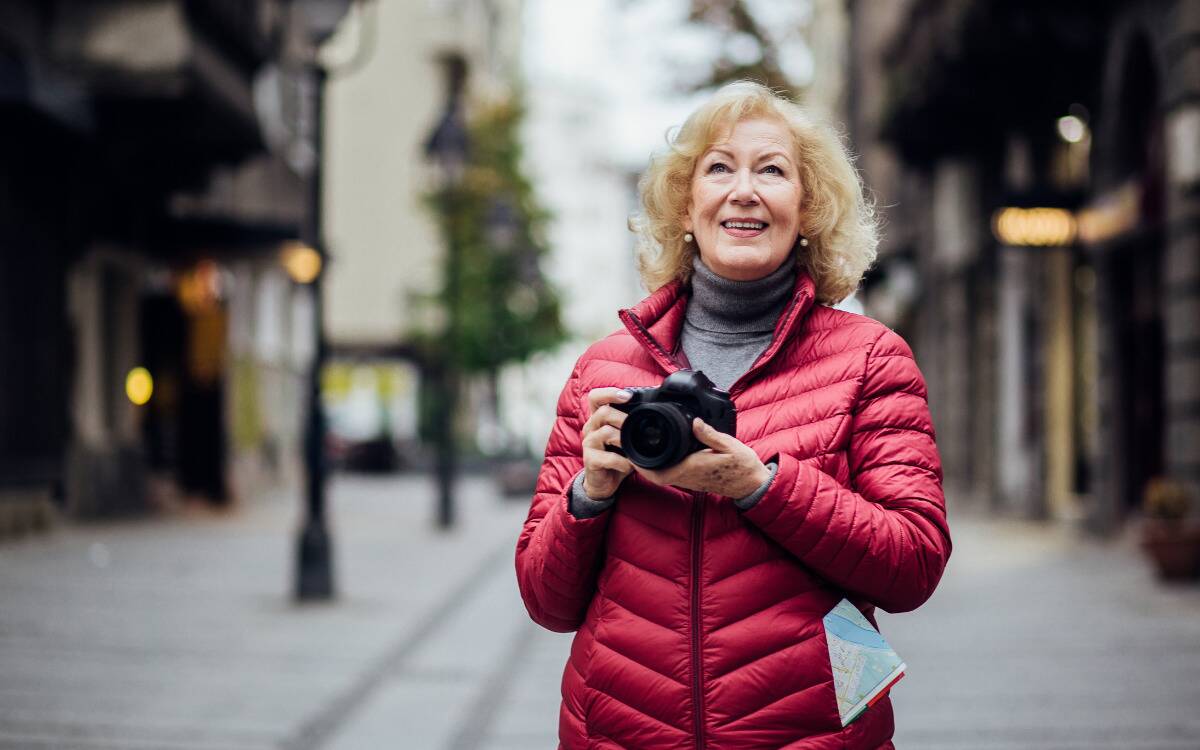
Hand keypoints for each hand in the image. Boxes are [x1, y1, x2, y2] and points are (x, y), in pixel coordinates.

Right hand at [580, 387, 634, 498]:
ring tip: (633, 448)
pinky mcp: (590, 460)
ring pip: (605, 432)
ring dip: (624, 440)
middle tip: (635, 427)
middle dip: (623, 418)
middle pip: (603, 412)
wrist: (603, 481)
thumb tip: (658, 409)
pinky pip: (607, 457)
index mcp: (598, 418)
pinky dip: (622, 462)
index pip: (596, 397)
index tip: (628, 396)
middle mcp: (591, 428)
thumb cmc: (616, 455)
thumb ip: (633, 423)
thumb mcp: (625, 436)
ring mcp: (589, 444)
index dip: (610, 393)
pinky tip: (629, 465)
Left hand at [634, 418, 769, 498]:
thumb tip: (695, 421)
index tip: (630, 454)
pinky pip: (671, 475)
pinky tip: (660, 454)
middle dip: (639, 464)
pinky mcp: (693, 480)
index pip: (659, 473)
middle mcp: (687, 477)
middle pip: (655, 475)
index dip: (641, 466)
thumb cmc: (742, 466)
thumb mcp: (729, 445)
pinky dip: (661, 466)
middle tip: (629, 448)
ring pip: (661, 476)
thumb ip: (710, 434)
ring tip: (639, 448)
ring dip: (648, 465)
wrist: (752, 483)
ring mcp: (690, 480)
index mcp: (692, 468)